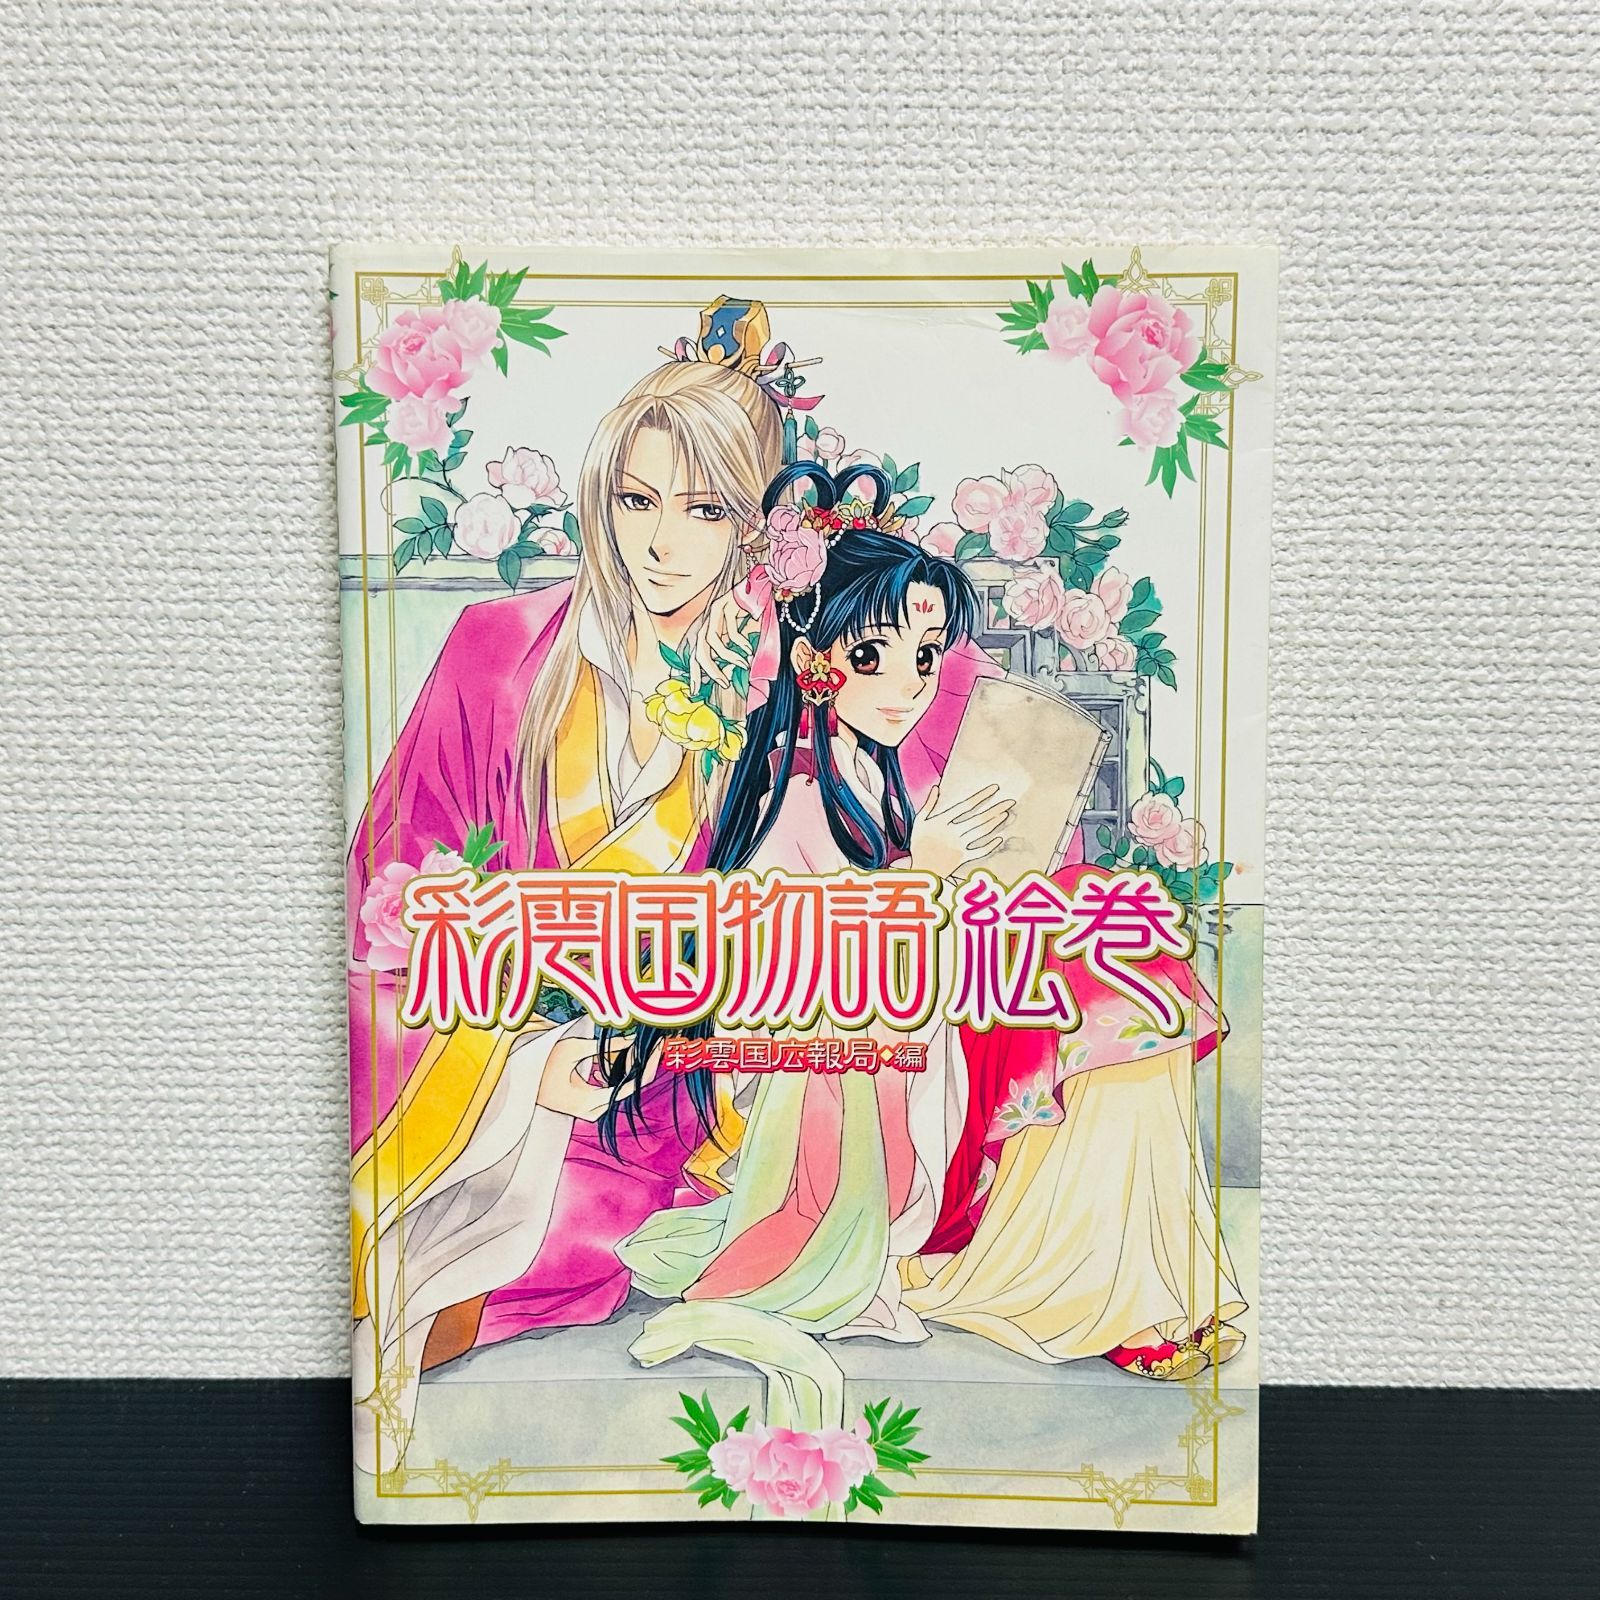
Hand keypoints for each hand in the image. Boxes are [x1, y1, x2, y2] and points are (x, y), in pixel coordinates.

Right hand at [533, 1033, 654, 1121]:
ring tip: (645, 1046)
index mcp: (588, 1103)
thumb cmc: (541, 1064)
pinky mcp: (590, 1105)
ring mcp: (591, 1111)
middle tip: (655, 1042)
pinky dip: (620, 1071)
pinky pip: (612, 1088)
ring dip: (632, 1067)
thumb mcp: (573, 1049)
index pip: (629, 1087)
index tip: (658, 1049)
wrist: (519, 1082)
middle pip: (628, 1088)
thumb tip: (634, 1038)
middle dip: (642, 1064)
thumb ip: (606, 1046)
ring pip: (622, 1088)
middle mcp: (593, 1112)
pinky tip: (627, 1054)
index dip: (646, 1067)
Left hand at [692, 589, 760, 692]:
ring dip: (729, 657)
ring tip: (743, 664)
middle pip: (699, 651)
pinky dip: (740, 642)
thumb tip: (728, 673)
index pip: (694, 655)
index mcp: (706, 630)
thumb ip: (731, 652)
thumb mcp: (738, 636)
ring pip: (713, 641)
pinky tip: (749, 648)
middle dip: (710, 670)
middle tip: (724, 683)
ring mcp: (713, 612)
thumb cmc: (748, 615)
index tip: (695, 692)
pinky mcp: (723, 604)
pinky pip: (730, 629)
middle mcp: (705, 622)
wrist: (759, 586)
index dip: (693, 673)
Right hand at [910, 783, 1013, 878]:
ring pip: (981, 832)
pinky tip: (1000, 839)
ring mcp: (959, 846)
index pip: (966, 805)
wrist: (919, 869)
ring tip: (1006, 813)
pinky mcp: (962, 858)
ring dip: (995, 823)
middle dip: (995, 809)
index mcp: (942, 821)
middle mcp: (953, 832)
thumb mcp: (919, 822)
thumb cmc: (919, 844)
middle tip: (1010, 801)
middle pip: (979, 818)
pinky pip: (979, 851)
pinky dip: (990, 846)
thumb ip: (929, 804)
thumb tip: (936, 787)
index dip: (981, 796)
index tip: (995, 788)